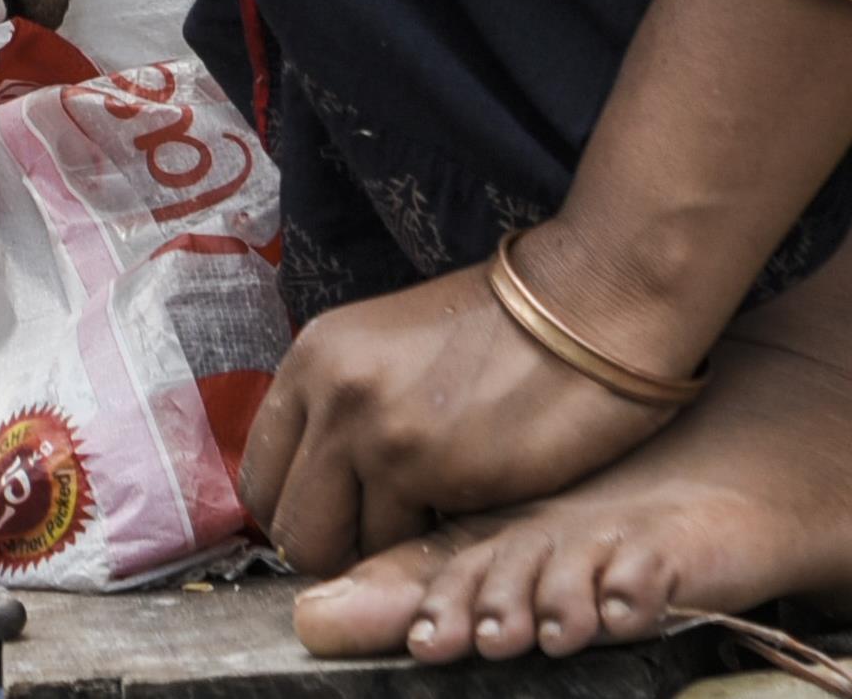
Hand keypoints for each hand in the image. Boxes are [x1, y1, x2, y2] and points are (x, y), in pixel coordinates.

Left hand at [237, 246, 682, 580]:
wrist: (593, 302)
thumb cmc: (511, 331)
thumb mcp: (394, 351)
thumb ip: (348, 407)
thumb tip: (321, 485)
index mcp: (313, 356)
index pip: (259, 476)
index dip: (303, 513)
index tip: (347, 522)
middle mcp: (327, 390)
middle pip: (287, 524)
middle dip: (336, 547)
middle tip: (394, 533)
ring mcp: (369, 429)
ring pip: (335, 548)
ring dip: (386, 549)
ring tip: (440, 514)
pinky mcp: (420, 466)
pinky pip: (401, 547)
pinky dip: (434, 544)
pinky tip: (474, 506)